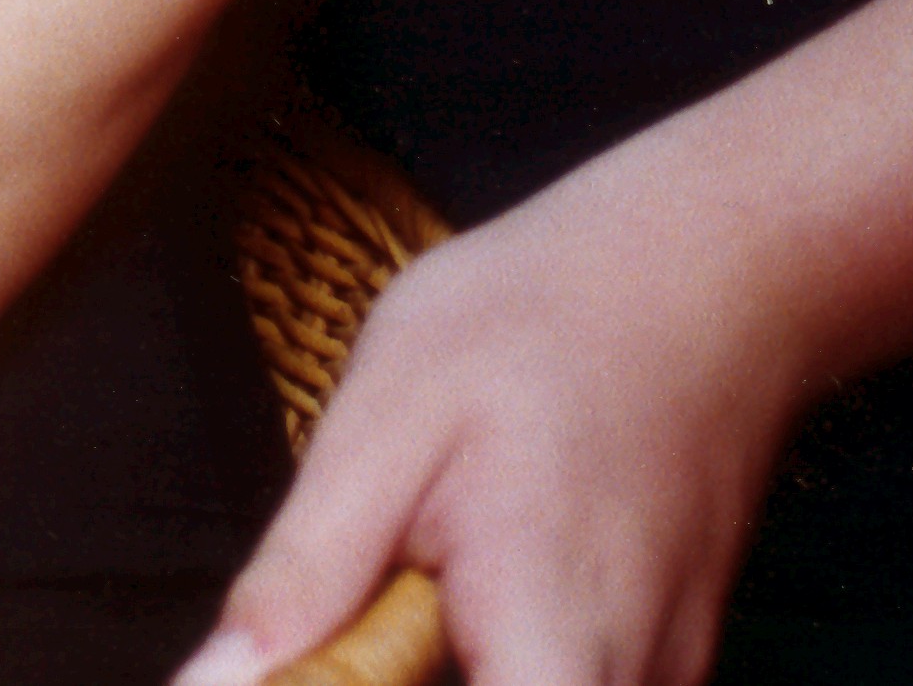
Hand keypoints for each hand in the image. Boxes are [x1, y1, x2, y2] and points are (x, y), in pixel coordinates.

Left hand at [175, 172, 806, 685]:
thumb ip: (304, 575)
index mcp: (552, 649)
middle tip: (374, 595)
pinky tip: (484, 570)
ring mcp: (663, 681)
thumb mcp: (389, 416)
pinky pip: (565, 681)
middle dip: (404, 672)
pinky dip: (503, 648)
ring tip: (438, 561)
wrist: (699, 268)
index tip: (328, 654)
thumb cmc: (544, 320)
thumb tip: (212, 681)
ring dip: (451, 659)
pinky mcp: (667, 664)